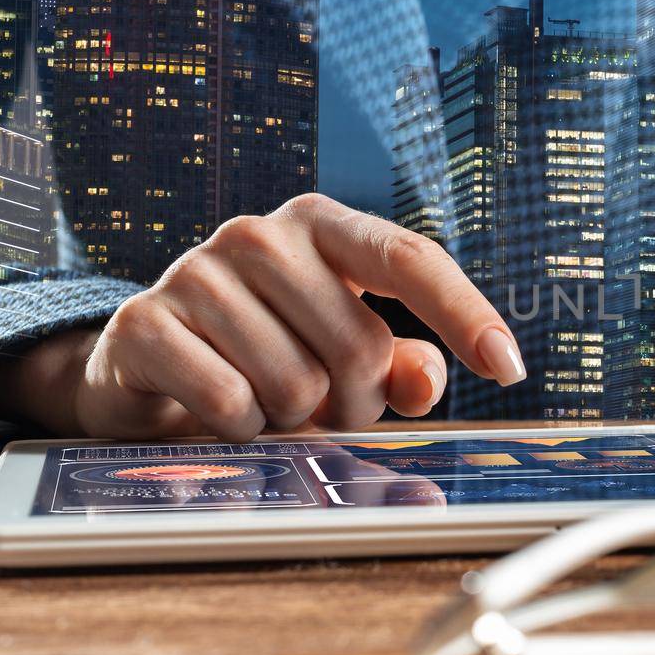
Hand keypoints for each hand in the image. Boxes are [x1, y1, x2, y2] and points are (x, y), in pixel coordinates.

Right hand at [0, 194, 525, 440]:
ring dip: (292, 419)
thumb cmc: (270, 351)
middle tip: (323, 405)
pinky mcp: (144, 321)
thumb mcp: (346, 356)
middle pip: (360, 347)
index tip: (511, 366)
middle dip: (354, 401)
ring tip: (265, 400)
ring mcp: (197, 270)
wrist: (149, 363)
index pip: (412, 260)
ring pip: (296, 385)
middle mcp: (260, 233)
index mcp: (324, 227)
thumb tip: (428, 381)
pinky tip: (219, 408)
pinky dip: (238, 427)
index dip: (466, 314)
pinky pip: (229, 401)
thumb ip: (402, 365)